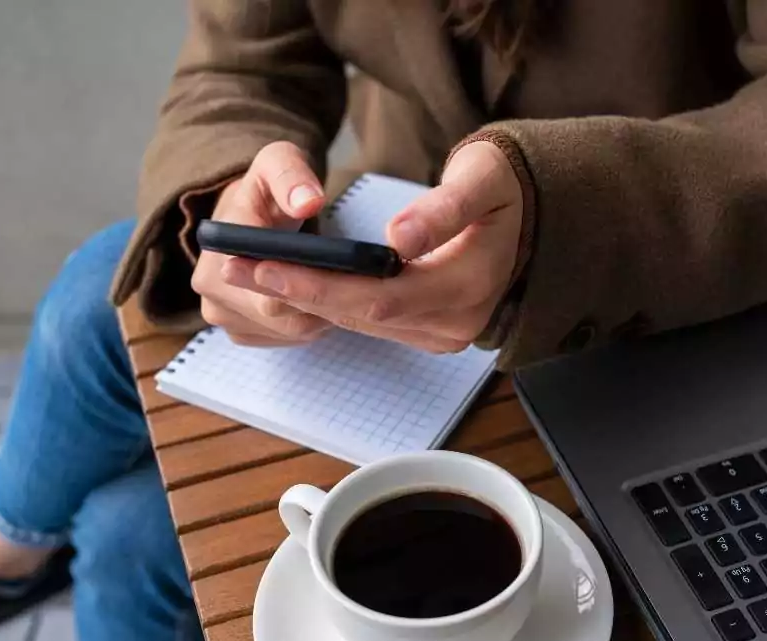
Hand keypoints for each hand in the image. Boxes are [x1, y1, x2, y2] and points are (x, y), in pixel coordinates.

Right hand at [191, 142, 332, 345]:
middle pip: (283, 316)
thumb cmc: (266, 187)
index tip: (349, 273)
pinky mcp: (239, 330)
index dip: (314, 286)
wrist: (246, 212)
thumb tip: (308, 202)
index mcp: (219, 249)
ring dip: (321, 315)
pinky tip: (326, 301)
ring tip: (344, 287)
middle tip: (359, 283)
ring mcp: (221, 314)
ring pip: (288, 330)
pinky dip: (311, 324)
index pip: (271, 289)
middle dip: (324, 302)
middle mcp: (210, 286)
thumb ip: (292, 177)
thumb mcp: (278, 162)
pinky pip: (285, 338)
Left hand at [223, 141, 523, 352]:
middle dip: (298, 292)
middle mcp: (458, 323)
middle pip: (365, 315)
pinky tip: (289, 284)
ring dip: (306, 300)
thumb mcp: (479, 179)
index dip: (320, 284)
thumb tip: (398, 240)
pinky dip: (331, 304)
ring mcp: (445, 334)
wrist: (529, 215)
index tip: (266, 264)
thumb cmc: (500, 187)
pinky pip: (373, 322)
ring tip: (248, 273)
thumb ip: (442, 209)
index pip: (382, 295)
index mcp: (471, 284)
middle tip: (237, 267)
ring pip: (364, 322)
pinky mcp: (432, 333)